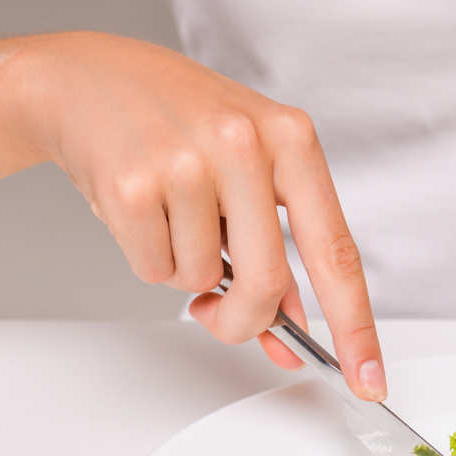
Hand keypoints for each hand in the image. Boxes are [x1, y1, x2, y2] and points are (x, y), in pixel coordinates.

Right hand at [20, 31, 385, 399]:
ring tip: (169, 213)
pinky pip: (153, 269)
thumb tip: (292, 334)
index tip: (368, 378)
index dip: (355, 325)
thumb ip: (278, 251)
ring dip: (184, 272)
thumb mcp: (248, 171)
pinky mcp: (131, 184)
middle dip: (244, 319)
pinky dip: (147, 257)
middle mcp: (245, 143)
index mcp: (291, 138)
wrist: (87, 78)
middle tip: (217, 313)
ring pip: (201, 280)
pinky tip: (140, 208)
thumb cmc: (178, 125)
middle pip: (267, 281)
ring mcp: (187, 161)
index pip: (336, 251)